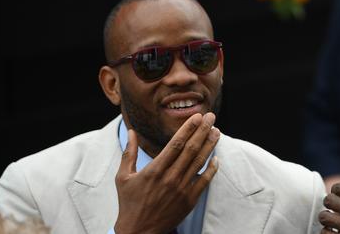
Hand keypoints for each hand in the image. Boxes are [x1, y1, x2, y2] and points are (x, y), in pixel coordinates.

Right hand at [114, 113, 219, 233]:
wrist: (138, 232)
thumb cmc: (129, 203)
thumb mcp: (123, 177)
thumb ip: (129, 152)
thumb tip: (131, 131)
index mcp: (154, 170)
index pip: (176, 144)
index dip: (188, 128)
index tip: (197, 117)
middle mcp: (170, 178)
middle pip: (191, 149)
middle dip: (203, 130)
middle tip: (211, 117)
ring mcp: (182, 189)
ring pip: (199, 162)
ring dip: (210, 145)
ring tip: (216, 131)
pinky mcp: (190, 200)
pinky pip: (205, 180)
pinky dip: (212, 168)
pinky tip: (216, 157)